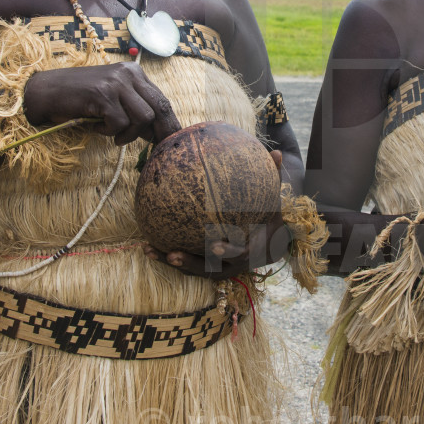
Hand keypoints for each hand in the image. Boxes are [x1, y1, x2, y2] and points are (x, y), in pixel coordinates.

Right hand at [24, 63, 180, 145]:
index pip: (161, 99)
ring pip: (143, 117)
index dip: (168, 122)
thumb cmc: (80, 98)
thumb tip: (156, 133)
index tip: (171, 139)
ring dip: (128, 133)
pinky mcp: (103, 95)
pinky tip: (95, 126)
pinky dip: (108, 132)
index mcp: (134, 72)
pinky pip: (120, 124)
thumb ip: (134, 109)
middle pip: (159, 107)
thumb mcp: (112, 99)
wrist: (46, 91)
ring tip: (112, 134)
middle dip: (160, 131)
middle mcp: (128, 74)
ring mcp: (116, 83)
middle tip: (155, 147)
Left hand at [144, 150, 289, 279]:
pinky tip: (148, 246)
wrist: (269, 245)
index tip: (215, 246)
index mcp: (250, 250)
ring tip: (149, 249)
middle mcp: (233, 265)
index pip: (239, 254)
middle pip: (209, 269)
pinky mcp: (207, 269)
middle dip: (190, 262)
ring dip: (170, 262)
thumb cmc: (268, 218)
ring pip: (193, 270)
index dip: (227, 252)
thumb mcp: (273, 200)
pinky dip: (167, 257)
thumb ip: (273, 178)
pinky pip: (186, 265)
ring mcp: (219, 270)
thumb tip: (276, 153)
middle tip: (173, 254)